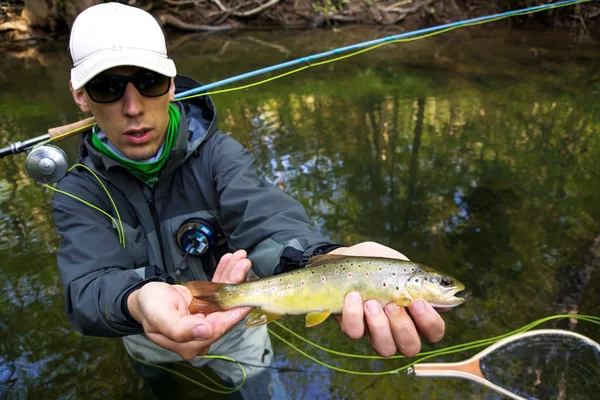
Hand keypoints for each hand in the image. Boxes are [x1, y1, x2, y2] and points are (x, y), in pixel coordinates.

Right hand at [127, 249, 252, 359]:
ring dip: (232, 277)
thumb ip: (180, 328)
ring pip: (224, 298)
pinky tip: (231, 262)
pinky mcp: (206, 307)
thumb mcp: (158, 316)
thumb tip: (205, 332)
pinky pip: (217, 291)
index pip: (218, 328)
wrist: (142, 298)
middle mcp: (201, 335)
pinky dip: (224, 275)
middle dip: (235, 285)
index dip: (234, 313)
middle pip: (225, 310)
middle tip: (244, 264)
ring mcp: (205, 320)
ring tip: (240, 259)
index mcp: (190, 344)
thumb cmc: (148, 307)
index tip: (247, 297)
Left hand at [329, 241, 445, 356]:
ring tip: (371, 302)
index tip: (418, 302)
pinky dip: (353, 315)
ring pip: (385, 348)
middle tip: (392, 305)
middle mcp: (398, 329)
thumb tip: (447, 297)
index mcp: (416, 314)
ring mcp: (375, 332)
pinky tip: (352, 296)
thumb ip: (422, 281)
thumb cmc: (381, 265)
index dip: (430, 323)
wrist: (350, 256)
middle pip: (411, 347)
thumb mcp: (402, 266)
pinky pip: (355, 332)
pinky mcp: (353, 327)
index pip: (434, 332)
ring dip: (379, 325)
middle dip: (403, 327)